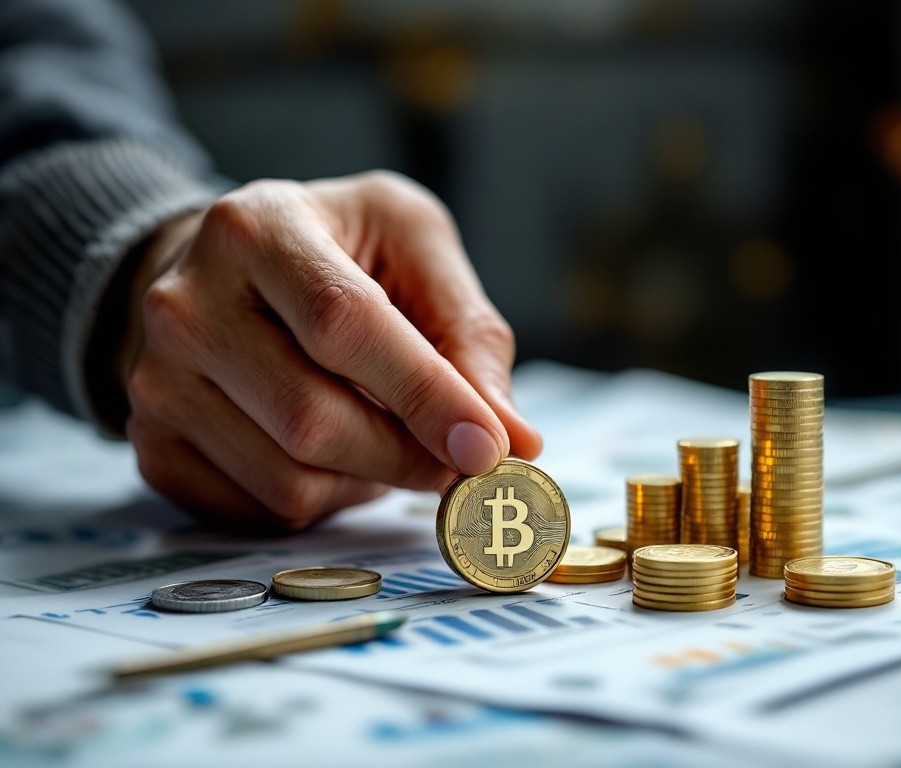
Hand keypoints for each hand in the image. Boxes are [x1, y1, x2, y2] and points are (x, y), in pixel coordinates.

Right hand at [115, 171, 541, 531]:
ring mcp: (158, 383)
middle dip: (408, 455)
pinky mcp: (154, 446)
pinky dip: (322, 498)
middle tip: (460, 458)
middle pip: (313, 419)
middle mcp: (187, 306)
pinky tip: (331, 451)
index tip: (491, 448)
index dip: (425, 394)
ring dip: (367, 478)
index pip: (344, 325)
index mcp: (257, 229)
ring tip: (384, 432)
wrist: (224, 274)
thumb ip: (469, 334)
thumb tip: (514, 439)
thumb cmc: (337, 253)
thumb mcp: (412, 247)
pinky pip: (260, 510)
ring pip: (289, 481)